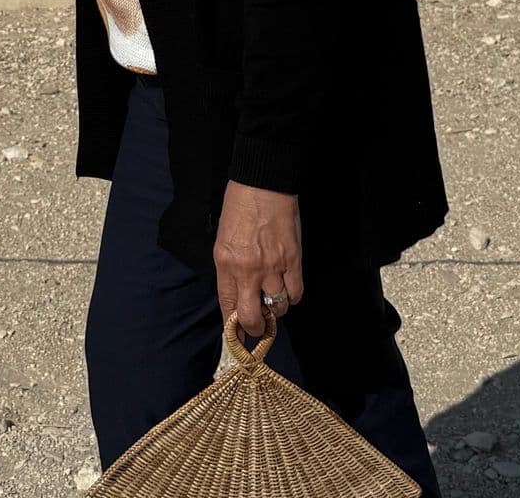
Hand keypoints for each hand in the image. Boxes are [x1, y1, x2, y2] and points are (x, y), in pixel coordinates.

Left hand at [214, 180, 302, 337]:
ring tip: (274, 300)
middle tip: (259, 326)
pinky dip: (292, 296)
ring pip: (278, 307)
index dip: (233, 328)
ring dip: (276, 309)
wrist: (263, 183)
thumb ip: (230, 269)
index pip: (228, 307)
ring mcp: (273, 266)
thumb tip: (238, 294)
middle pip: (253, 317)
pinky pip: (296, 292)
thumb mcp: (223, 240)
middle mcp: (248, 270)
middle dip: (255, 328)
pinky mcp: (293, 259)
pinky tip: (288, 288)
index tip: (237, 338)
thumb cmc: (239, 207)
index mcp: (226, 263)